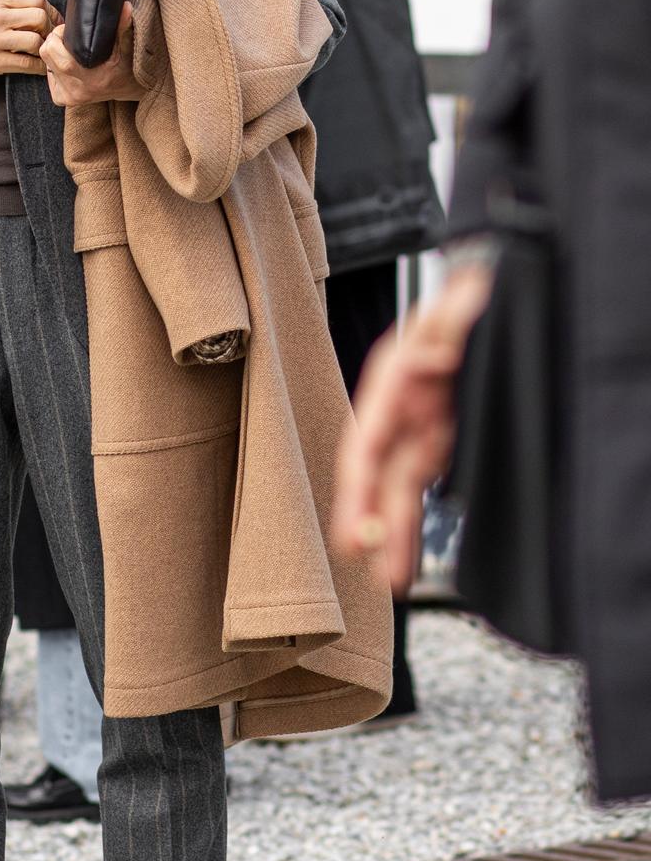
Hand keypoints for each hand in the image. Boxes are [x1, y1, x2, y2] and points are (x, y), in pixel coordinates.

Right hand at [0, 0, 61, 79]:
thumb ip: (6, 4)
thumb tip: (38, 10)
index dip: (51, 10)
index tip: (54, 20)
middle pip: (40, 18)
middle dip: (50, 29)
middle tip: (50, 38)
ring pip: (36, 42)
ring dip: (44, 50)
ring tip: (42, 54)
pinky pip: (25, 64)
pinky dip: (38, 68)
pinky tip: (38, 68)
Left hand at [40, 2, 141, 106]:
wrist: (127, 88)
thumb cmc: (126, 65)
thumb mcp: (126, 46)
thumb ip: (123, 27)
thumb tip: (126, 6)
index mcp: (88, 78)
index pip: (52, 49)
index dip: (58, 35)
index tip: (69, 31)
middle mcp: (75, 90)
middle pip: (46, 55)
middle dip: (54, 42)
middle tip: (68, 39)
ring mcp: (67, 97)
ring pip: (46, 64)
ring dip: (55, 56)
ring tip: (71, 52)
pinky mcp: (61, 99)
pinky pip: (48, 76)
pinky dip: (55, 68)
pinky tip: (70, 66)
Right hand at [332, 264, 495, 592]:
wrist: (505, 281)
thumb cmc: (480, 290)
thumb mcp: (466, 303)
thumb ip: (447, 329)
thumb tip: (424, 364)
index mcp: (395, 375)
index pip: (368, 441)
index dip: (358, 488)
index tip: (355, 530)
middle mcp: (399, 405)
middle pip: (376, 470)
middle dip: (367, 517)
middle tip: (362, 559)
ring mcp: (419, 423)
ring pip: (397, 485)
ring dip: (391, 531)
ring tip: (390, 579)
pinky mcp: (440, 435)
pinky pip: (420, 484)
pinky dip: (410, 520)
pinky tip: (403, 554)